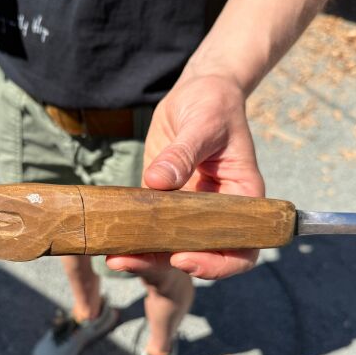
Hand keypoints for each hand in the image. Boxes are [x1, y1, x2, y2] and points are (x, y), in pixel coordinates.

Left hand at [106, 75, 264, 279]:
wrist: (200, 92)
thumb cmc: (214, 105)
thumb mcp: (203, 124)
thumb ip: (183, 153)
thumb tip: (157, 181)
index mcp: (244, 197)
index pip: (243, 245)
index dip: (218, 262)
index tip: (184, 257)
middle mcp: (222, 211)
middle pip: (204, 254)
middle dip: (168, 262)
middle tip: (132, 260)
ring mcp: (193, 209)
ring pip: (175, 245)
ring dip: (146, 256)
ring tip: (115, 258)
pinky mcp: (167, 200)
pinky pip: (153, 226)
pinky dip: (134, 236)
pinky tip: (110, 239)